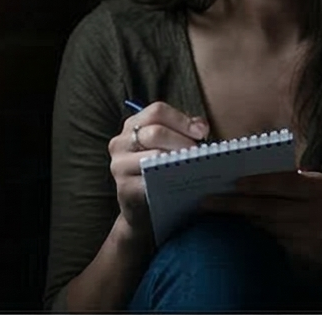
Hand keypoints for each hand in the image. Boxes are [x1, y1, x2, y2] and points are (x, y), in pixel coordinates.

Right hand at [108, 101, 209, 238]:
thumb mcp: (169, 146)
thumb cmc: (160, 172)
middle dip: (183, 141)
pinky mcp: (124, 188)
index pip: (157, 111)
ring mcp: (119, 165)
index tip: (202, 132)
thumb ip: (184, 131)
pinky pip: (150, 180)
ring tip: (195, 165)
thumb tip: (200, 126)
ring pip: (153, 155)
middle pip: (155, 132)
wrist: (143, 209)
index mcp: (133, 125)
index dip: (182, 119)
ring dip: (178, 160)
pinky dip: (170, 179)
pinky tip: (184, 181)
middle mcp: (121, 142)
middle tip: (199, 153)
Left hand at [201, 170, 321, 268]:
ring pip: (267, 225)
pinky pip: (271, 240)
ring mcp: (312, 234)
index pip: (287, 182)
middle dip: (237, 204)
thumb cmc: (320, 206)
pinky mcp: (303, 252)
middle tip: (208, 200)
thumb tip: (247, 173)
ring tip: (215, 209)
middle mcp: (319, 211)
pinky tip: (236, 224)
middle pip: (271, 207)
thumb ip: (289, 180)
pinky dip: (252, 231)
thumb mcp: (313, 189)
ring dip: (240, 217)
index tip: (234, 182)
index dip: (260, 183)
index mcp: (320, 187)